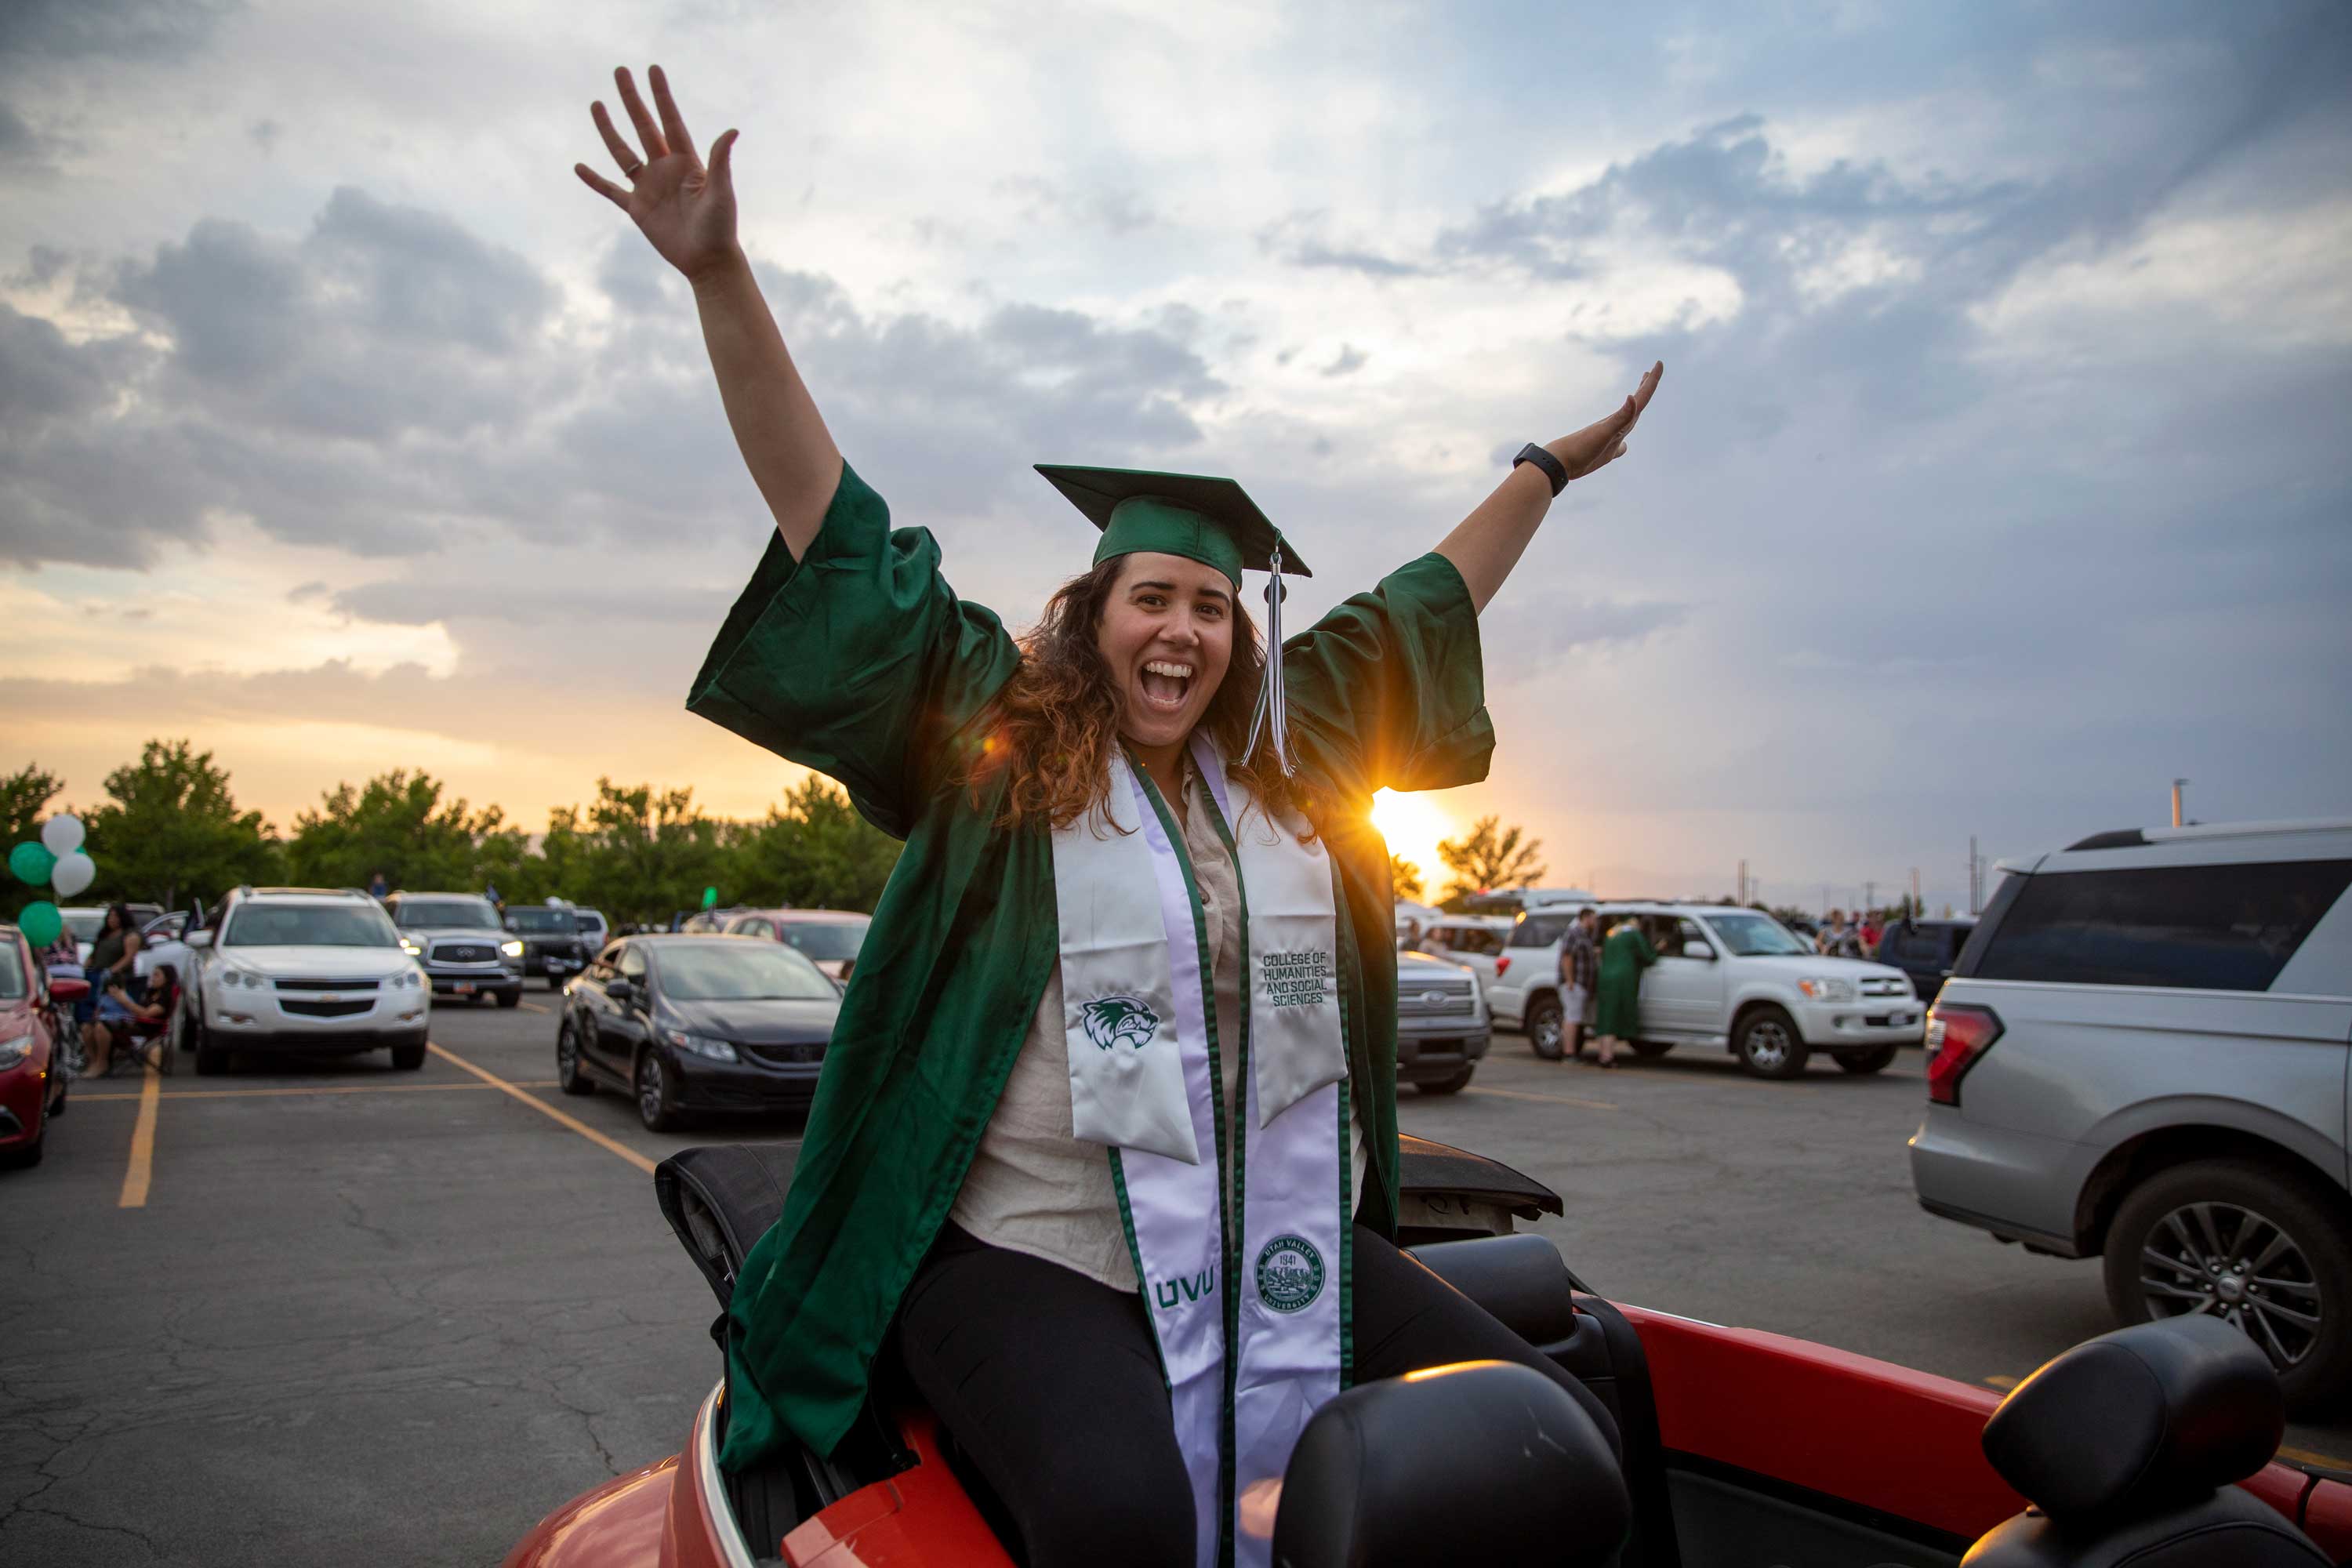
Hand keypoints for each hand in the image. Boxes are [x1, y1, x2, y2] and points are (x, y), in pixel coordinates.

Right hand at [574, 65, 742, 283]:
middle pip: (643, 127)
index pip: (670, 121)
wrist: (708, 261)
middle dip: (632, 99)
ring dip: (609, 129)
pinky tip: (578, 166)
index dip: (661, 96)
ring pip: (623, 152)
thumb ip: (721, 160)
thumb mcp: (721, 192)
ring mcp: (649, 187)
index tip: (652, 70)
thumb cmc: (720, 227)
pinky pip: (611, 191)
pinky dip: (595, 180)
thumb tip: (732, 130)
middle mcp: (665, 169)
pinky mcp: (637, 209)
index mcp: (686, 161)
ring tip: (596, 104)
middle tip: (620, 71)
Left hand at [1544, 361, 1663, 481]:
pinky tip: (1624, 446)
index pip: (1640, 398)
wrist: (1561, 462)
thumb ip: (1621, 417)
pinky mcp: (1604, 452)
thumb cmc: (1581, 447)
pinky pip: (1619, 446)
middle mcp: (1617, 426)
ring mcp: (1611, 439)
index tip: (1659, 363)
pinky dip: (1624, 445)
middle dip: (1646, 388)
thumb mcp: (1604, 432)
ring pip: (1628, 421)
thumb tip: (1633, 397)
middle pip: (1636, 404)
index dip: (1652, 382)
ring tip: (1638, 398)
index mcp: (1619, 420)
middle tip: (1653, 371)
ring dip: (1636, 409)